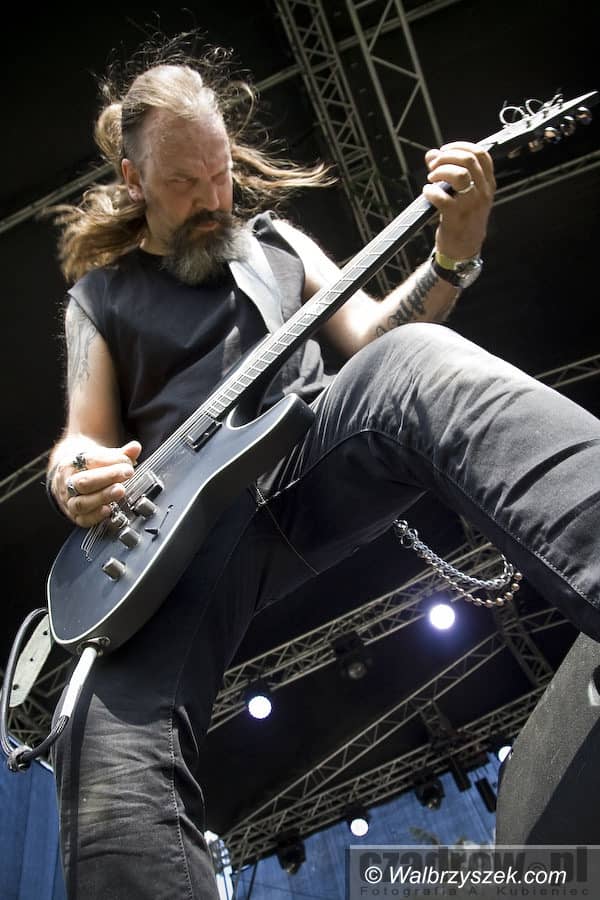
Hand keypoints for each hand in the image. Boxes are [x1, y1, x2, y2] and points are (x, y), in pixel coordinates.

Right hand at [51, 439, 141, 526]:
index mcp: (71, 464)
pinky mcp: (75, 517)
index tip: (128, 462)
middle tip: (127, 473)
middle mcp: (67, 483)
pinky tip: (109, 510)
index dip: (111, 461)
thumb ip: (121, 454)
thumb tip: (135, 447)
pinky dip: (96, 516)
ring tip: (121, 491)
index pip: (90, 460)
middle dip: (107, 477)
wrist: (70, 478)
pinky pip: (83, 519)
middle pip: (83, 482)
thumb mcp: (102, 456)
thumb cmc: (89, 468)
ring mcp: (69, 501)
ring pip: (82, 502)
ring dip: (103, 497)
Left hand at [423, 141, 495, 260]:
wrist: (464, 249)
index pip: (481, 154)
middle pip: (468, 160)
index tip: (445, 149)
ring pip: (459, 175)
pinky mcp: (456, 217)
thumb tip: (432, 154)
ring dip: (441, 171)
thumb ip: (449, 171)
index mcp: (488, 184)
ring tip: (432, 178)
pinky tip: (427, 192)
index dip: (461, 146)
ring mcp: (471, 205)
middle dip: (447, 157)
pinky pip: (442, 197)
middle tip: (434, 165)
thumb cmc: (463, 219)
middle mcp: (483, 192)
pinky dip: (431, 192)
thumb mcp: (464, 194)